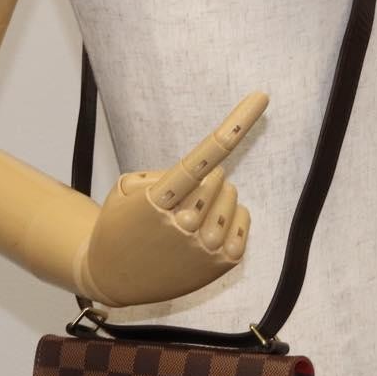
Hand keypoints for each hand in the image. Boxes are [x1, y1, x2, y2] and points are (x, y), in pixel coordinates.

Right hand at [78, 91, 267, 306]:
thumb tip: (209, 172)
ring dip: (215, 198)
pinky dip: (231, 216)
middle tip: (178, 199)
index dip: (234, 126)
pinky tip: (207, 228)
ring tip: (189, 217)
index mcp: (157, 200)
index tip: (262, 98)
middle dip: (202, 179)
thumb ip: (163, 173)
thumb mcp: (125, 188)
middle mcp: (183, 225)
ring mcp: (204, 247)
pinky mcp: (222, 263)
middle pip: (218, 176)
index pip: (203, 156)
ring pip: (231, 195)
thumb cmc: (121, 225)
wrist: (114, 277)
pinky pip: (244, 218)